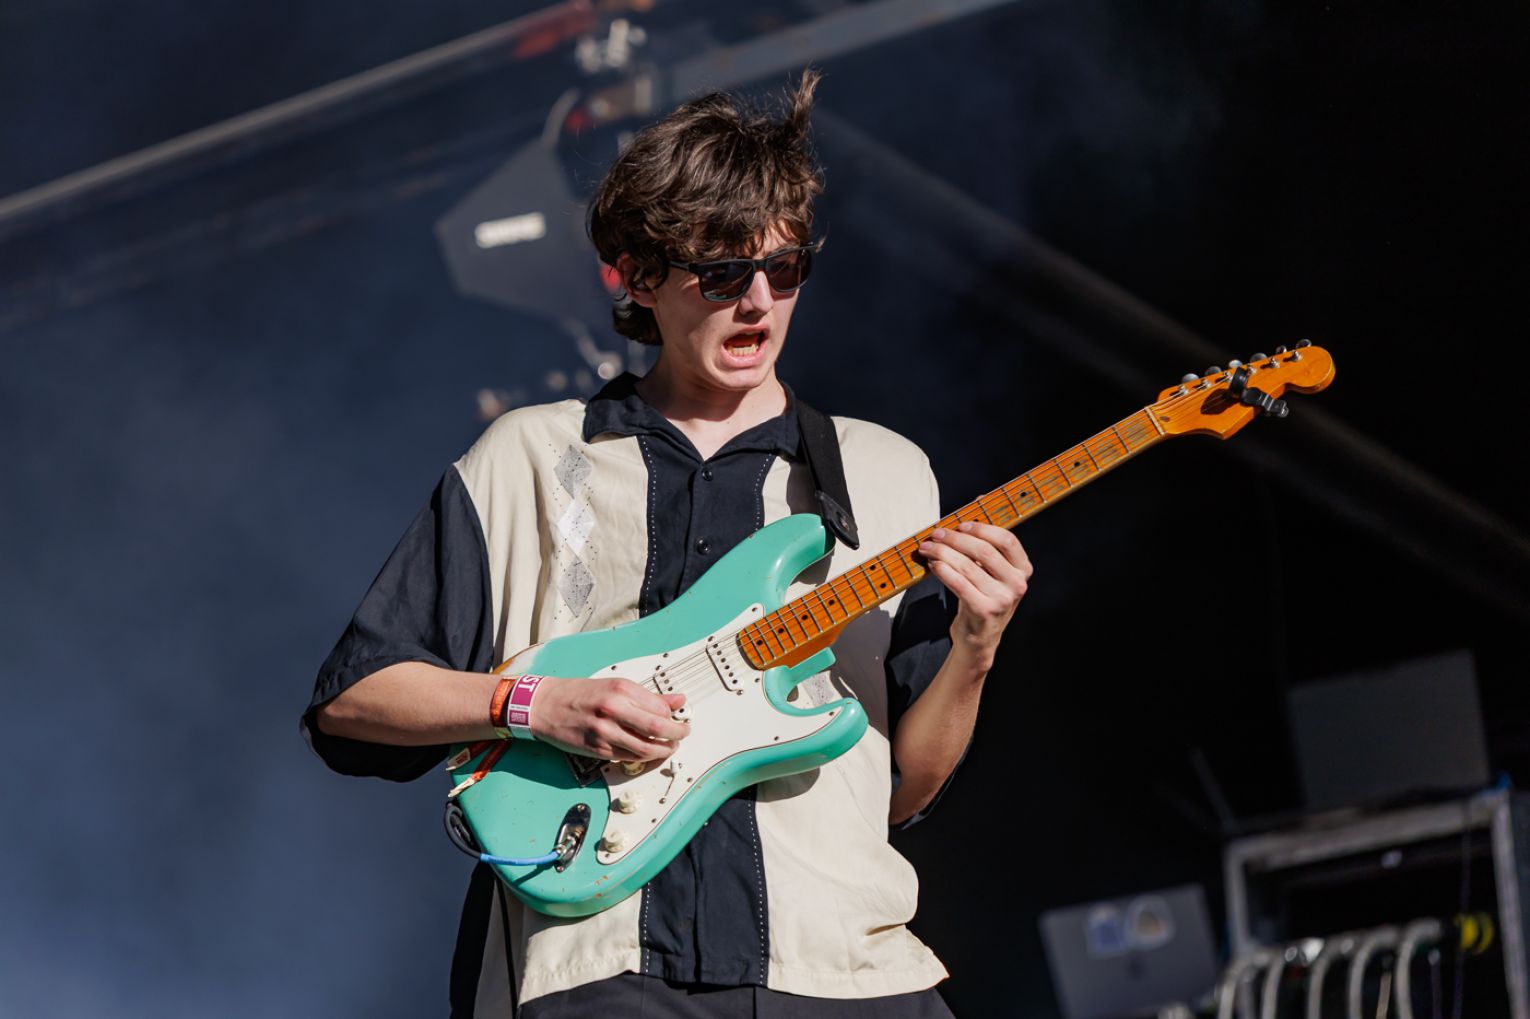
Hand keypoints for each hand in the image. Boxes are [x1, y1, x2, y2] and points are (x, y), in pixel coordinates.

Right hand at [530, 677, 688, 762]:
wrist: (545, 705)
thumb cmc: (580, 694)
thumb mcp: (615, 686)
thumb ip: (648, 696)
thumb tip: (678, 700)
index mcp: (620, 690)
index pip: (660, 707)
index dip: (674, 715)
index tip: (680, 717)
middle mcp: (613, 709)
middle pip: (657, 728)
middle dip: (677, 734)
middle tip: (682, 734)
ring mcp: (604, 732)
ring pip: (645, 748)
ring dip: (663, 750)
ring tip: (669, 747)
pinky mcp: (597, 749)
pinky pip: (629, 757)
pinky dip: (643, 756)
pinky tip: (648, 752)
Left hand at [917, 521, 1031, 670]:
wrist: (979, 637)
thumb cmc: (983, 595)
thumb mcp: (991, 570)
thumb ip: (987, 540)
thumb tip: (980, 499)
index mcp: (1023, 569)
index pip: (1007, 539)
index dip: (982, 528)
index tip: (961, 524)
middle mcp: (1017, 584)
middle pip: (984, 550)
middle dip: (955, 538)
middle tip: (936, 534)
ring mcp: (1002, 599)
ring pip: (967, 566)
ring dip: (942, 553)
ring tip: (927, 548)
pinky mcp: (983, 611)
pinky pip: (958, 584)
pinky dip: (943, 570)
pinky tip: (933, 565)